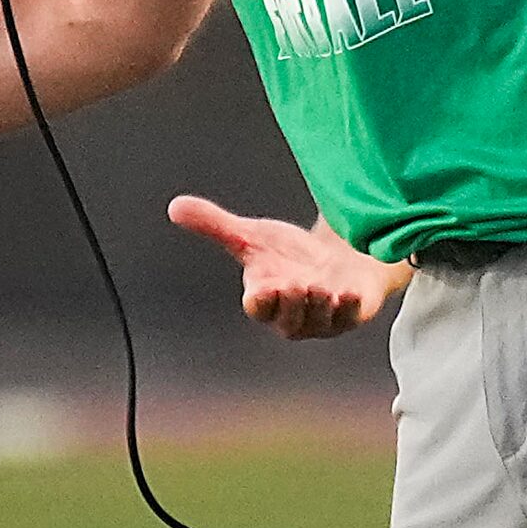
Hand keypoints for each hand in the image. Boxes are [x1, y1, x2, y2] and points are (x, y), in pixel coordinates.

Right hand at [166, 196, 408, 338]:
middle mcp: (292, 313)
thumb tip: (175, 207)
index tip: (264, 286)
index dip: (261, 300)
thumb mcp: (252, 236)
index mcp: (265, 297)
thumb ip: (214, 226)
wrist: (337, 260)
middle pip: (288, 319)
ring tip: (323, 285)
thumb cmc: (290, 255)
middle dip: (292, 302)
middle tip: (297, 282)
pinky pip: (351, 317)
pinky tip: (347, 293)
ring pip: (319, 320)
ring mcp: (323, 317)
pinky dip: (350, 306)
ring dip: (320, 303)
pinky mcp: (352, 314)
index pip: (258, 307)